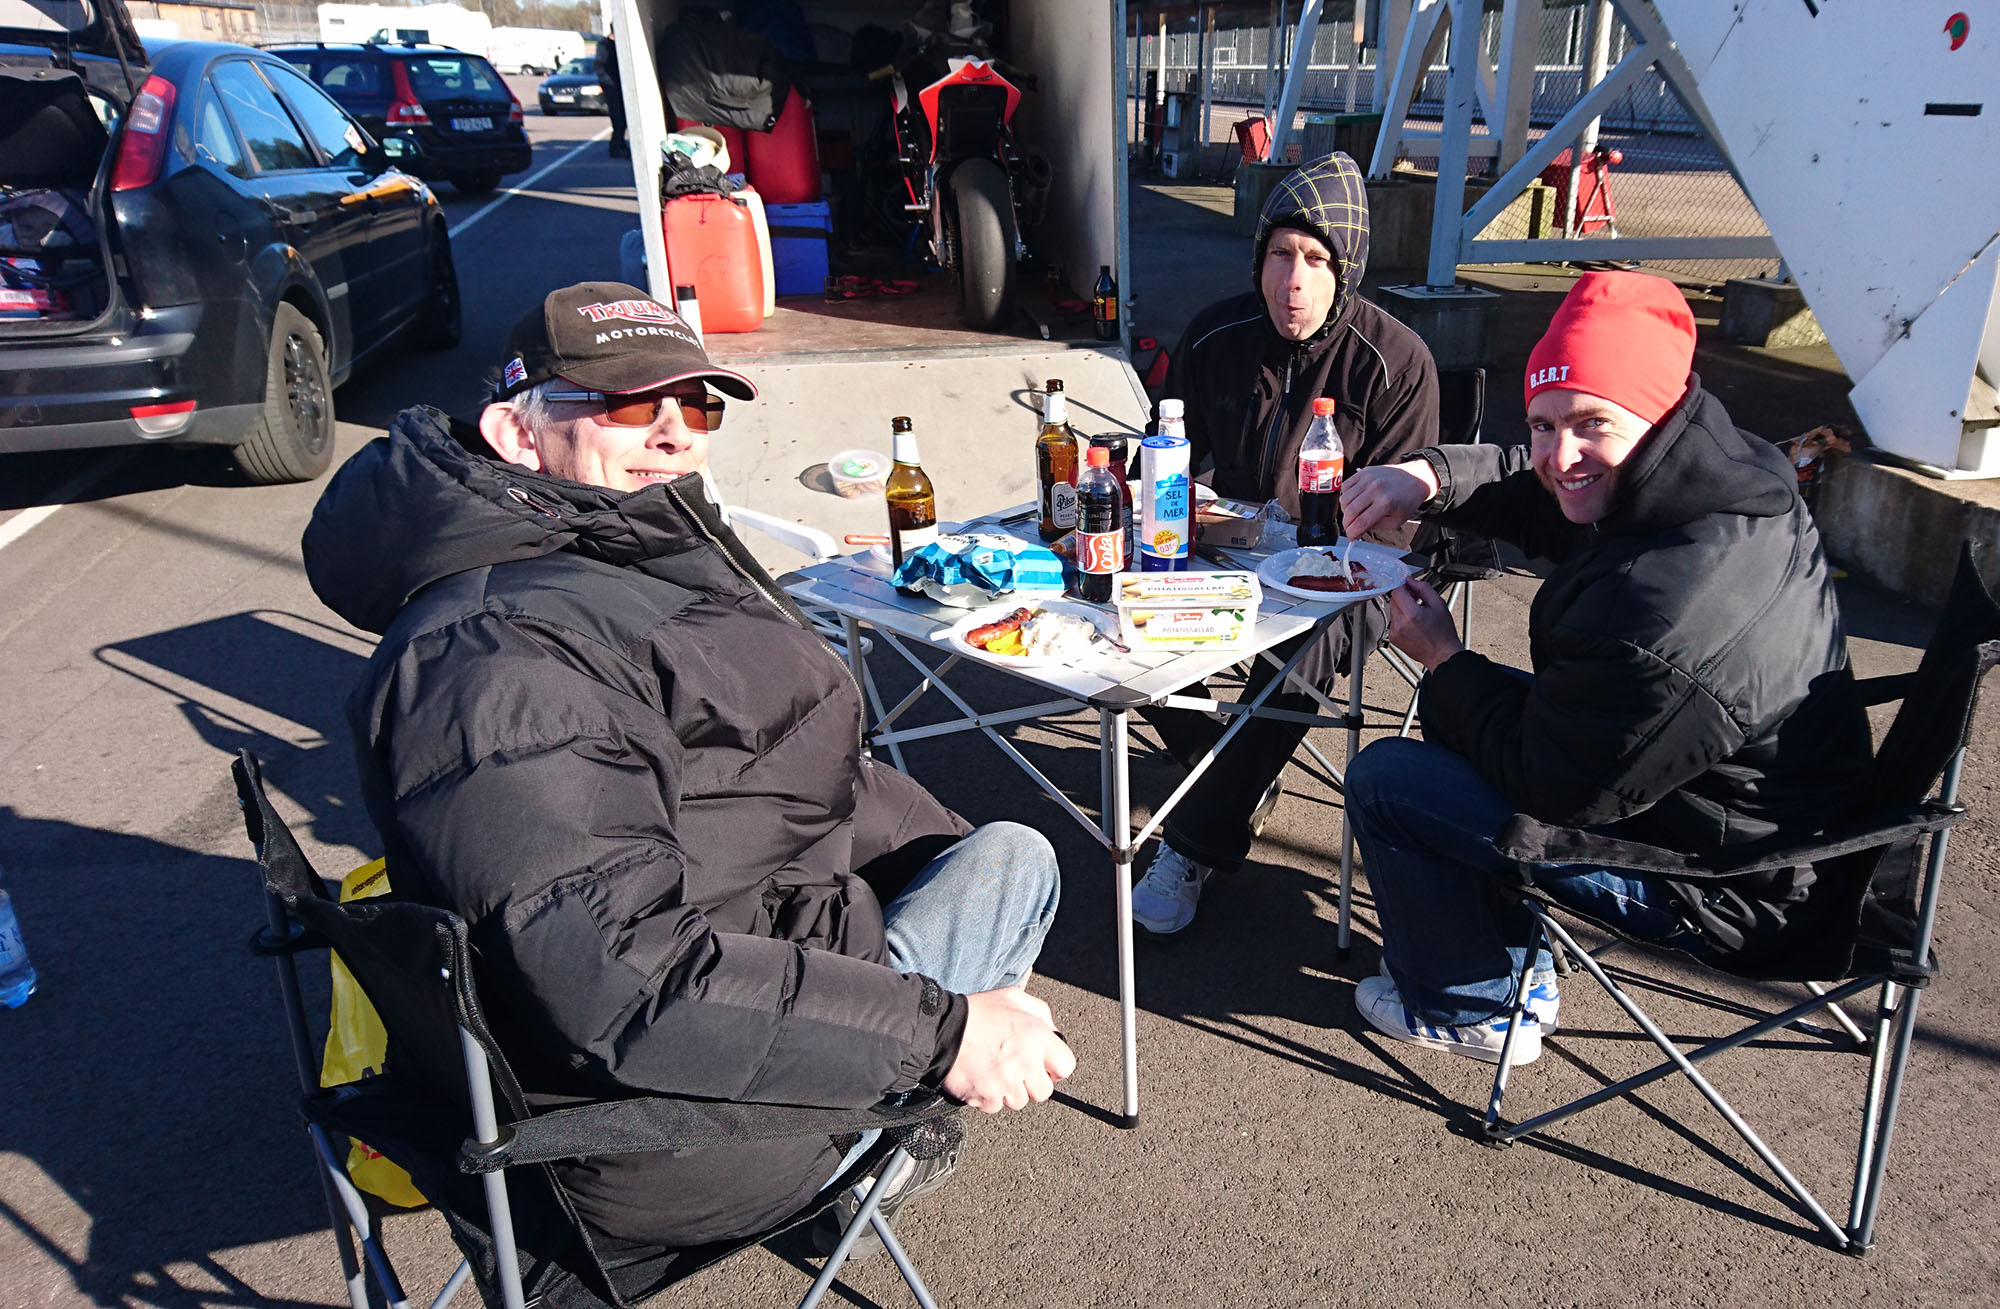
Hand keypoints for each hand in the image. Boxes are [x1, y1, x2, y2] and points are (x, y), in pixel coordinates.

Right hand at [942, 987, 1075, 1112]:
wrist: (939, 1029)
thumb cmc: (976, 1013)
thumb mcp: (1013, 997)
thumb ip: (1041, 1013)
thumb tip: (1054, 1034)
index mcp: (1036, 1036)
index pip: (1066, 1067)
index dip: (1054, 1067)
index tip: (1043, 1066)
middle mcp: (1024, 1062)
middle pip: (1044, 1092)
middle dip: (1031, 1083)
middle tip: (1014, 1069)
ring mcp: (1005, 1083)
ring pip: (1019, 1102)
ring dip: (1008, 1091)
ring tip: (993, 1070)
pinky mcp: (986, 1097)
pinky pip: (995, 1106)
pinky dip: (988, 1097)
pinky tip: (980, 1077)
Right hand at [1340, 461, 1437, 540]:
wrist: (1416, 478)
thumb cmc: (1408, 500)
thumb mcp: (1397, 521)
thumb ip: (1376, 527)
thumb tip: (1358, 531)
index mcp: (1386, 503)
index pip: (1361, 522)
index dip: (1352, 533)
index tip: (1351, 537)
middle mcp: (1375, 489)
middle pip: (1350, 511)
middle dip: (1347, 524)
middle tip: (1351, 528)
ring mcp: (1368, 479)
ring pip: (1344, 499)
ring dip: (1345, 510)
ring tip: (1354, 513)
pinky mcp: (1364, 472)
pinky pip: (1345, 486)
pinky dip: (1346, 496)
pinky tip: (1354, 500)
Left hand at [1385, 576, 1464, 670]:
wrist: (1441, 654)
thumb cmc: (1443, 632)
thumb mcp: (1438, 604)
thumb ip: (1423, 588)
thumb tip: (1410, 581)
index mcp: (1412, 614)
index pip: (1397, 591)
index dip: (1404, 586)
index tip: (1410, 587)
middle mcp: (1400, 623)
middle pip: (1394, 600)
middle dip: (1404, 597)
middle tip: (1417, 600)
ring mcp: (1395, 632)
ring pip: (1393, 610)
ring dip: (1403, 608)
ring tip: (1417, 615)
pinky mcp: (1393, 638)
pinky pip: (1393, 621)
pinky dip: (1401, 619)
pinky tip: (1413, 624)